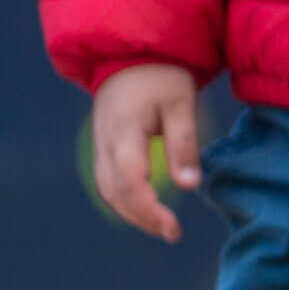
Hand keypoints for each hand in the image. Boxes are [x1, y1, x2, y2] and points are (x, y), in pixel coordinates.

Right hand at [91, 63, 201, 242]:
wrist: (128, 56)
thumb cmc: (160, 76)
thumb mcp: (181, 104)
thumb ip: (183, 144)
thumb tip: (189, 186)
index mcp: (124, 130)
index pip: (130, 181)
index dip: (149, 209)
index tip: (173, 227)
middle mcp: (105, 143)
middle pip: (116, 193)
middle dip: (143, 218)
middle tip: (173, 233)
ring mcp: (99, 146)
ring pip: (107, 191)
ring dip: (132, 213)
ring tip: (161, 225)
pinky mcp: (101, 148)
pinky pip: (107, 183)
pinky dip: (124, 201)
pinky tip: (144, 208)